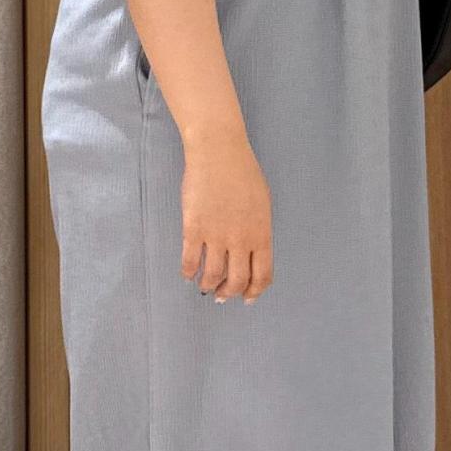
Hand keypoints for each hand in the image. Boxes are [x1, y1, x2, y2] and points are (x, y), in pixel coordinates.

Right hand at [180, 129, 273, 300]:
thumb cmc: (242, 172)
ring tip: (204, 286)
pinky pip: (190, 260)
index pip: (262, 275)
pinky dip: (188, 272)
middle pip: (236, 281)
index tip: (247, 298)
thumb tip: (250, 252)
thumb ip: (258, 230)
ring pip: (212, 276)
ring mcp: (216, 235)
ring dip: (207, 286)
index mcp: (261, 234)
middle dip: (228, 293)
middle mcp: (241, 240)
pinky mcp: (193, 228)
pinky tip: (187, 273)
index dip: (254, 292)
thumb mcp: (262, 204)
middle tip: (221, 295)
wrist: (218, 152)